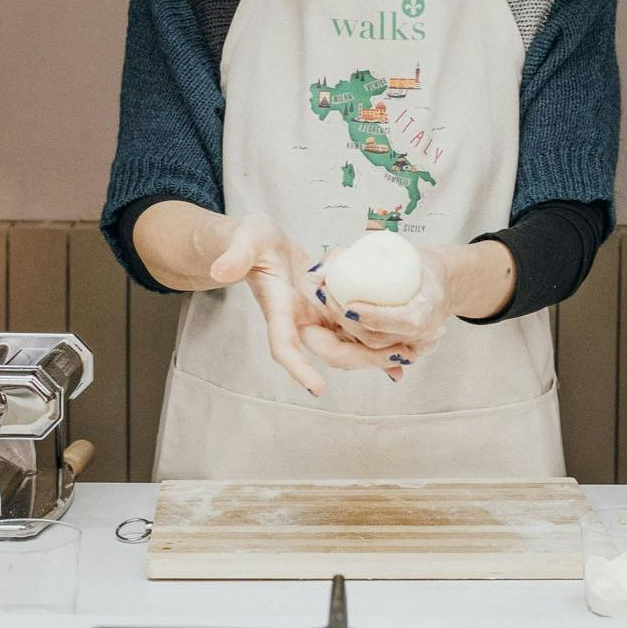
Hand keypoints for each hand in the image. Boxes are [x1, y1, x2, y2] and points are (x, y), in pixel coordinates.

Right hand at [203, 213, 398, 395]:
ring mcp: (314, 317)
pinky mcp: (326, 310)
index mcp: (277, 308)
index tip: (317, 388)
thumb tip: (219, 270)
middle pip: (328, 351)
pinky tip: (399, 349)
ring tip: (407, 355)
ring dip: (373, 353)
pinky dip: (373, 340)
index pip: (283, 346)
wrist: (256, 244)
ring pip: (345, 344)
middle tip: (394, 361)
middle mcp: (297, 320)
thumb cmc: (249, 239)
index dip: (298, 368)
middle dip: (359, 360)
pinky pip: (351, 331)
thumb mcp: (244, 239)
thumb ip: (234, 255)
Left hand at [313, 244, 450, 363]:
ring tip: (329, 311)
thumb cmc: (417, 264)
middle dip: (348, 324)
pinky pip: (377, 354)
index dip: (373, 315)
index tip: (348, 304)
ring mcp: (418, 347)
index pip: (402, 318)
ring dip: (346, 333)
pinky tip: (338, 329)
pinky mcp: (409, 354)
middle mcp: (427, 333)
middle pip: (380, 339)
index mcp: (430, 305)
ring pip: (374, 350)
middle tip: (327, 301)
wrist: (441, 282)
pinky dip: (355, 343)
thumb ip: (348, 258)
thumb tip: (314, 275)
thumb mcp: (391, 249)